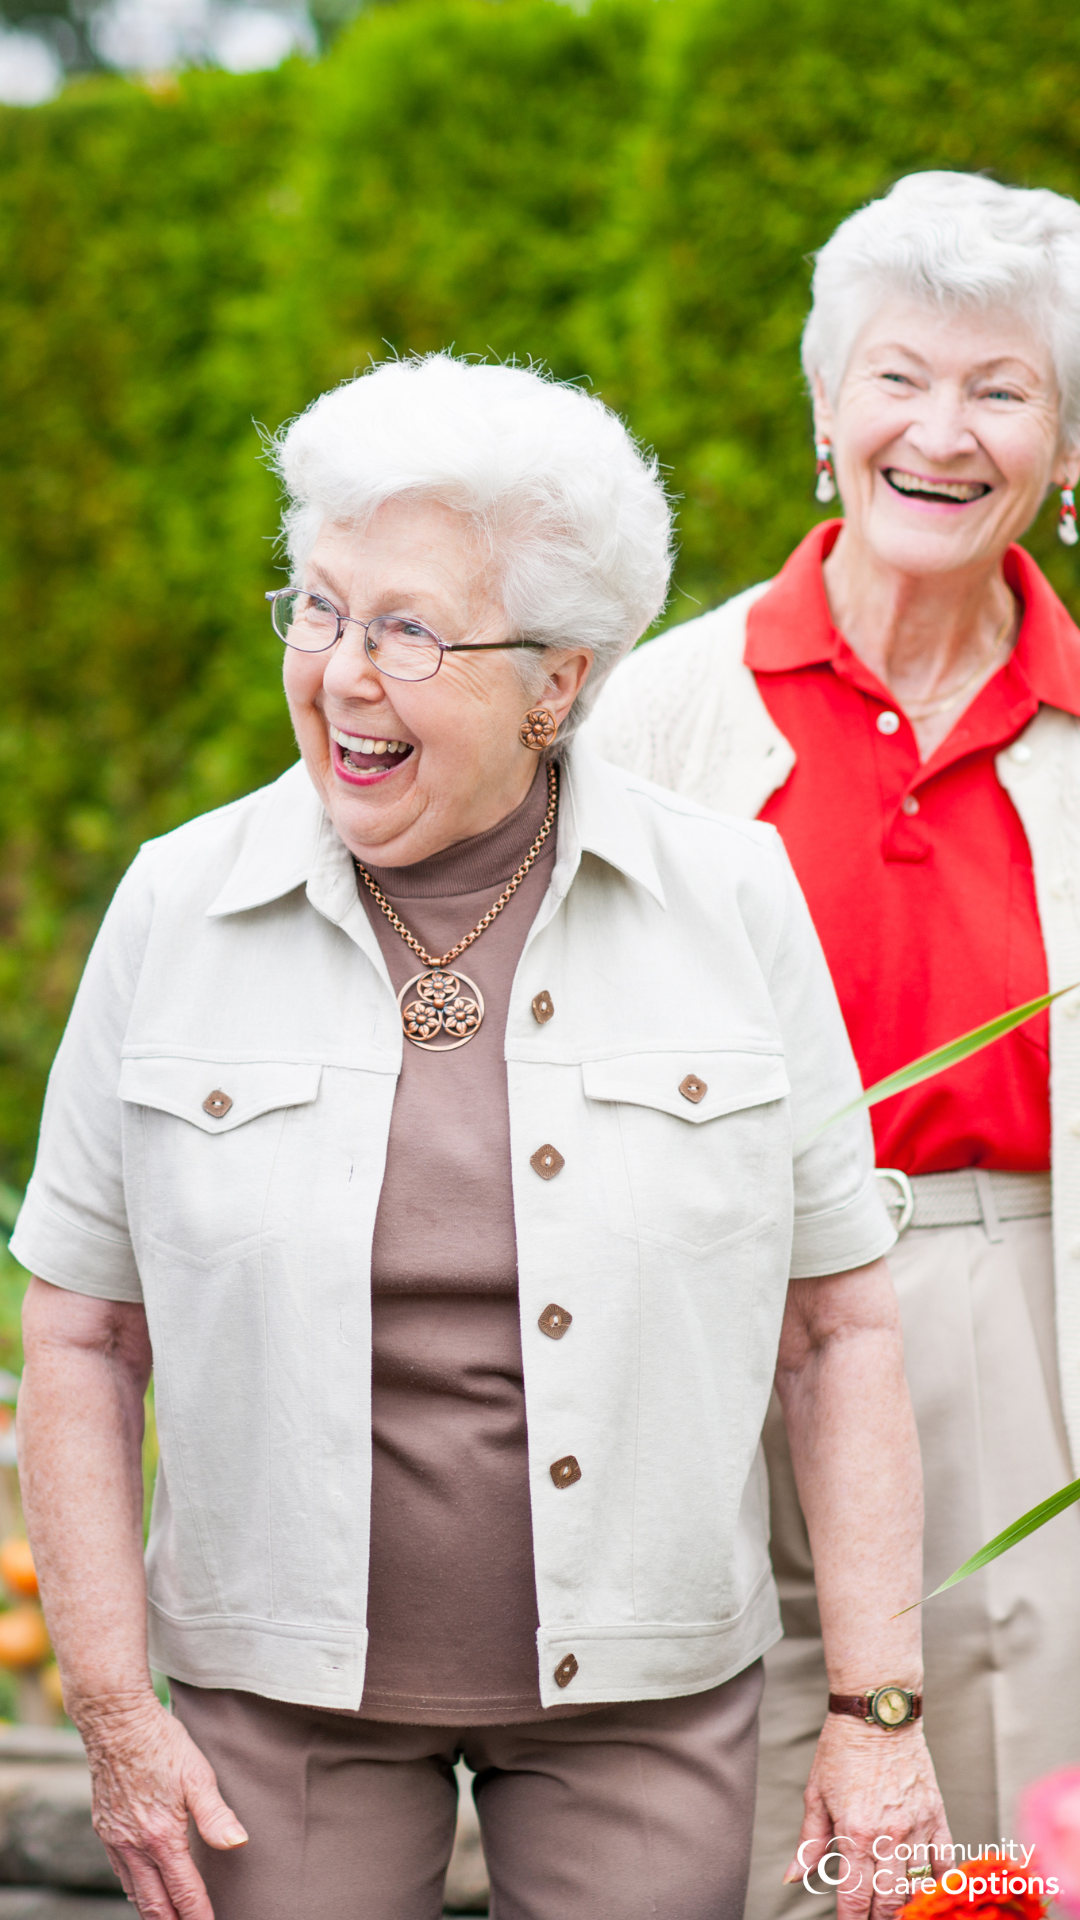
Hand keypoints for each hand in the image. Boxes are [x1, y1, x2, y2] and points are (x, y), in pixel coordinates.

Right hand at [78, 1693, 246, 1918]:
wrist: (116, 1723)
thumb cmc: (162, 1744)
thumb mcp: (198, 1775)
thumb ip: (216, 1814)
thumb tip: (238, 1844)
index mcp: (161, 1837)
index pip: (184, 1892)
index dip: (198, 1916)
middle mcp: (134, 1846)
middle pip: (154, 1905)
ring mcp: (115, 1840)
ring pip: (135, 1893)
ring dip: (154, 1911)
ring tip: (171, 1919)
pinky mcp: (105, 1830)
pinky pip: (120, 1872)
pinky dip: (136, 1889)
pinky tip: (145, 1888)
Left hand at [785, 1715, 950, 1919]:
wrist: (878, 1712)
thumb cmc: (842, 1749)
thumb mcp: (816, 1794)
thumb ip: (810, 1841)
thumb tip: (794, 1876)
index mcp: (854, 1832)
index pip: (855, 1898)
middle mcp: (888, 1836)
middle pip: (888, 1901)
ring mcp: (916, 1827)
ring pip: (916, 1887)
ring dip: (906, 1906)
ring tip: (897, 1913)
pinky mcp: (936, 1815)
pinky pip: (944, 1861)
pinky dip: (938, 1882)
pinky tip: (930, 1892)